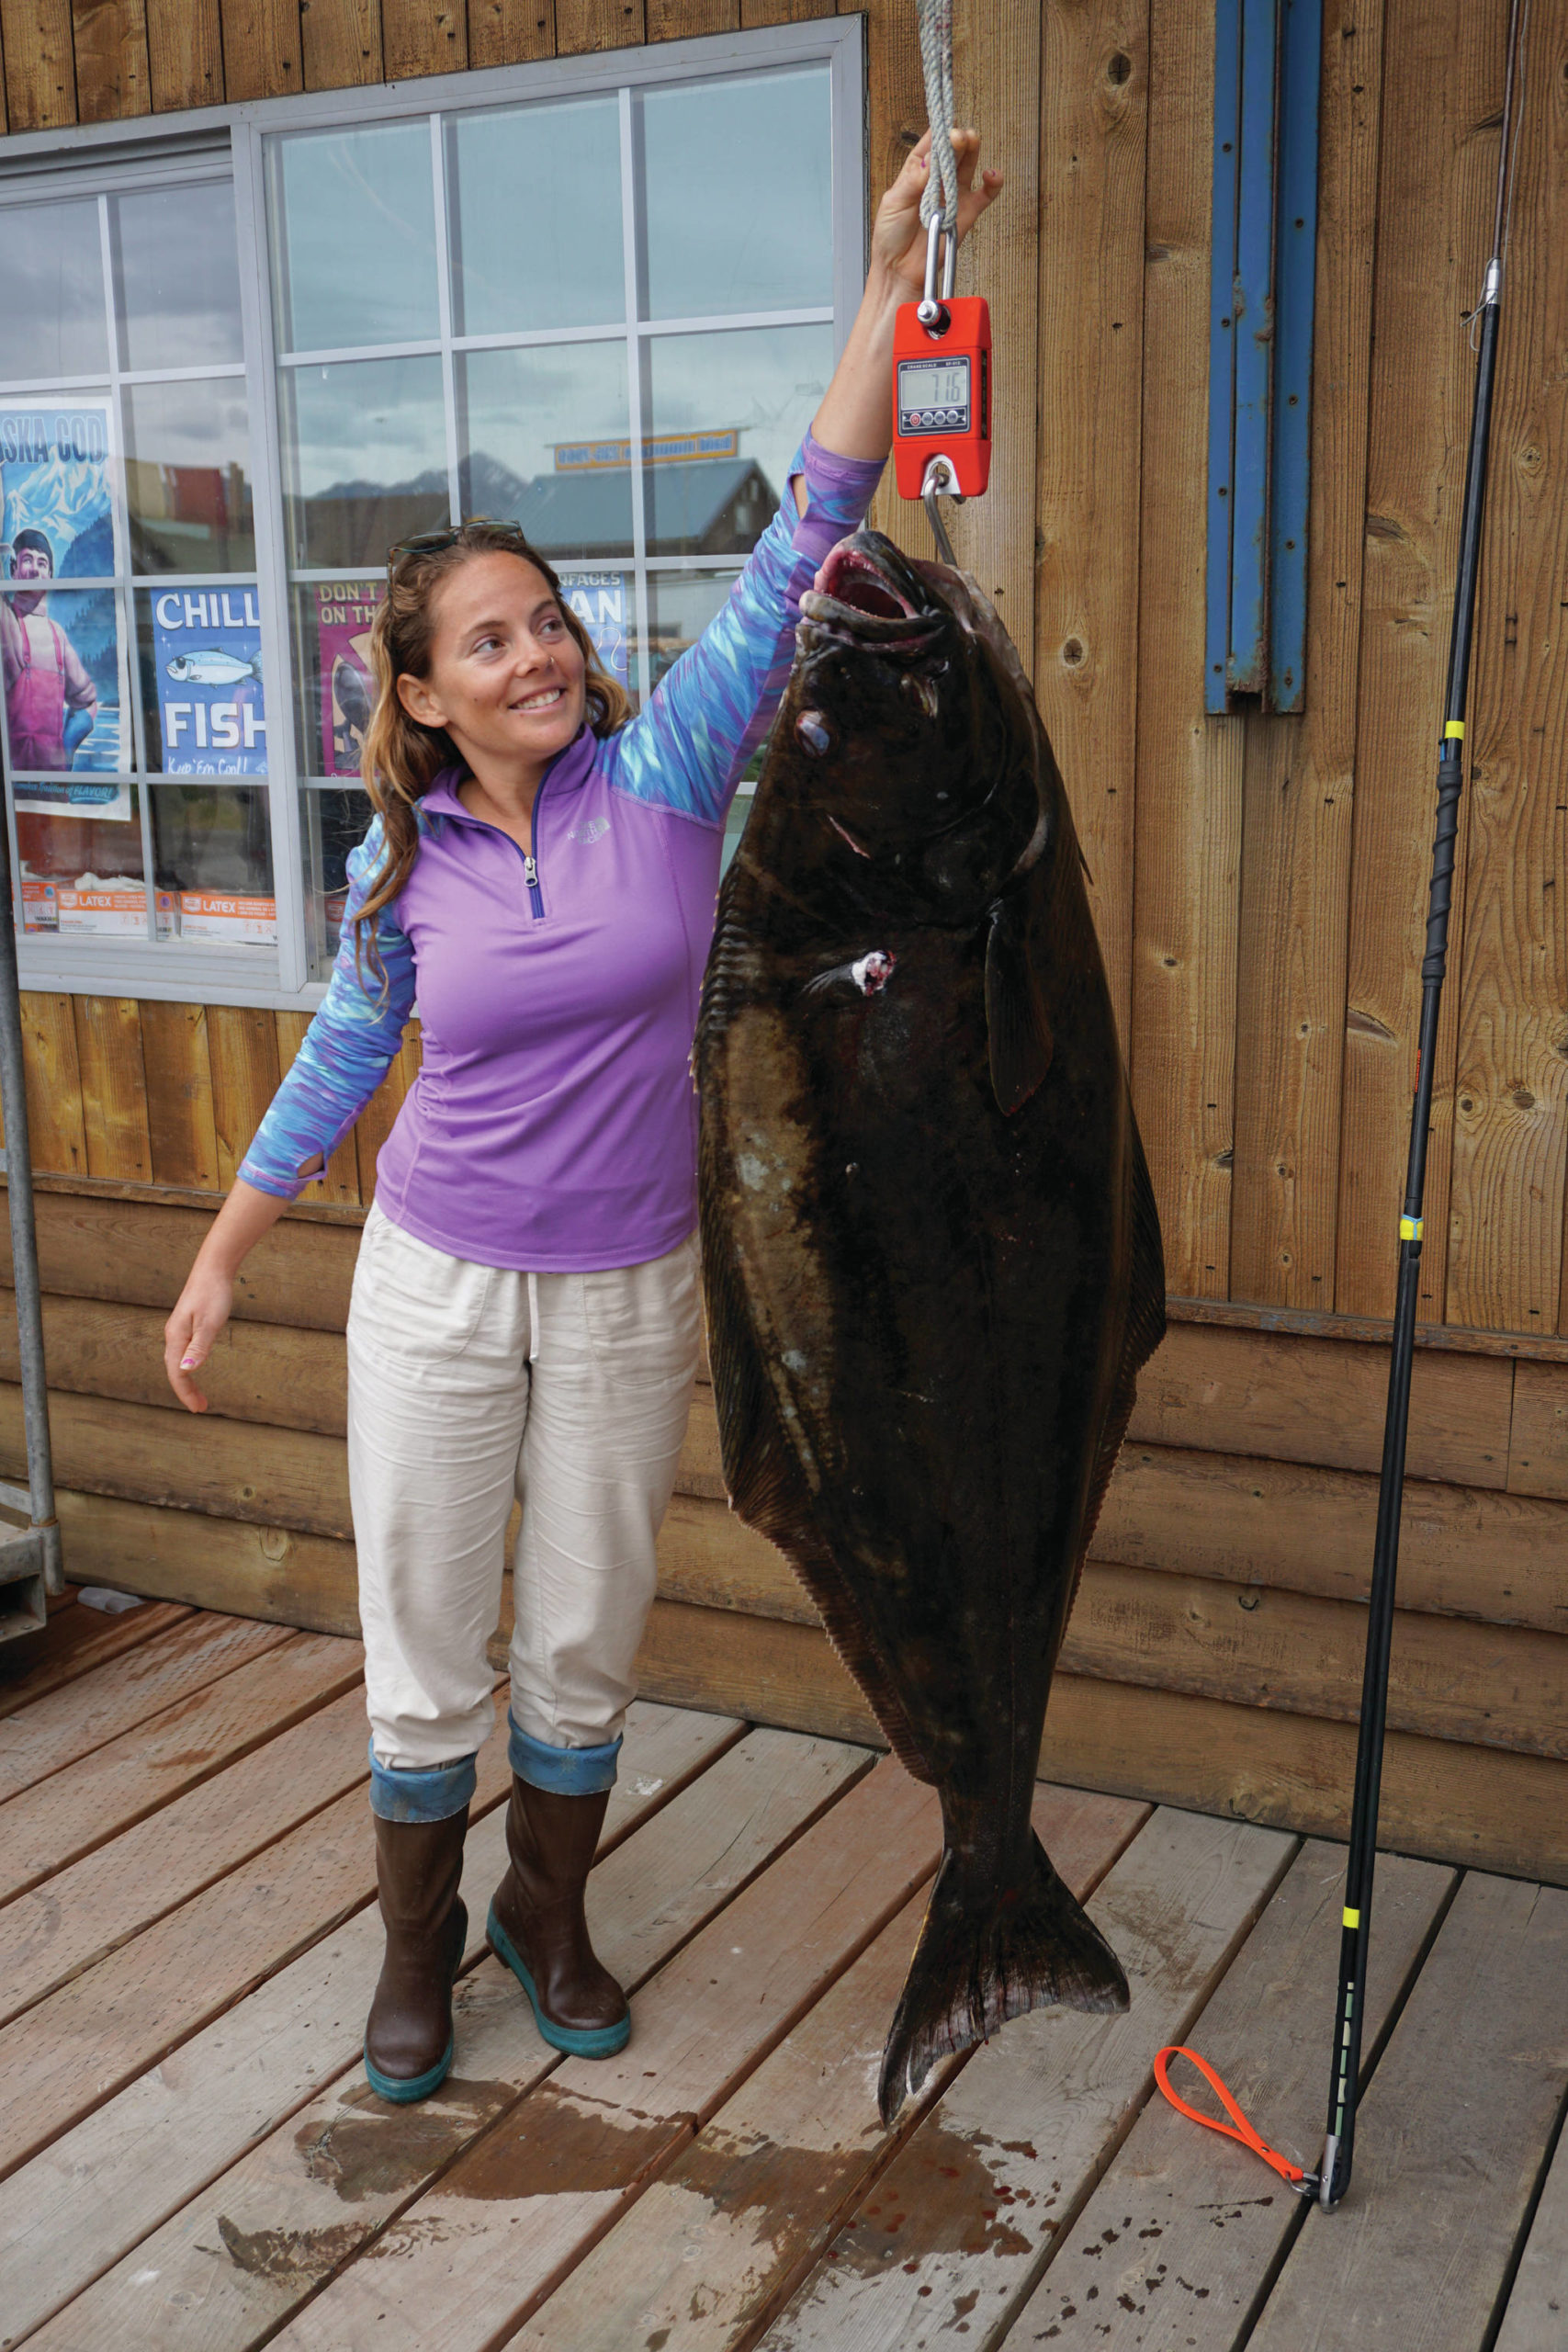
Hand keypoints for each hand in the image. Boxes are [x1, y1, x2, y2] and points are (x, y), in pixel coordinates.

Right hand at [164, 1262, 233, 1411]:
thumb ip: (199, 1347)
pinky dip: (187, 1367)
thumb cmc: (213, 1294)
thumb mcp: (210, 1323)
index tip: (198, 1409)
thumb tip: (187, 1371)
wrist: (213, 1269)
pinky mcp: (186, 1325)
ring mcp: (178, 1330)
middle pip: (175, 1370)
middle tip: (201, 1408)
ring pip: (177, 1362)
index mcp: (176, 1337)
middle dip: (186, 1391)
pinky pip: (182, 1353)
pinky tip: (194, 1369)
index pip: (177, 1373)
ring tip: (198, 1396)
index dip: (186, 1392)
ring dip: (186, 1381)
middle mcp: (173, 1335)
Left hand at [870, 128, 1002, 298]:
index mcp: (915, 172)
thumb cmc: (891, 237)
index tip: (943, 123)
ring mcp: (953, 194)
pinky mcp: (967, 213)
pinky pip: (986, 194)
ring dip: (972, 150)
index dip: (937, 132)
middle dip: (956, 139)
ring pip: (968, 164)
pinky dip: (993, 183)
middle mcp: (937, 179)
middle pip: (951, 150)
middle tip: (958, 136)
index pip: (930, 144)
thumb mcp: (893, 203)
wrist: (900, 270)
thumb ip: (912, 182)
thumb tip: (929, 162)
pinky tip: (991, 174)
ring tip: (971, 141)